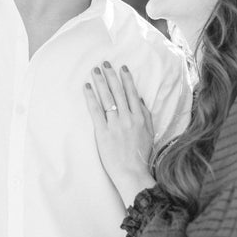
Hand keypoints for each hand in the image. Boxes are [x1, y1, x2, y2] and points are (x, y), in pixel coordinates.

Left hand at [84, 62, 155, 204]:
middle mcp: (128, 118)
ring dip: (100, 82)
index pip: (132, 94)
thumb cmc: (141, 155)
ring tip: (95, 71)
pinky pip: (95, 111)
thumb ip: (145, 115)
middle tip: (105, 63)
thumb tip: (139, 99)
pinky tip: (87, 88)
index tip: (122, 68)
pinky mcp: (102, 132)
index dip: (126, 79)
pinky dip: (91, 98)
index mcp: (140, 118)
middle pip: (118, 92)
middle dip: (111, 76)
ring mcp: (115, 124)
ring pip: (107, 98)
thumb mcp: (149, 133)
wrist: (132, 172)